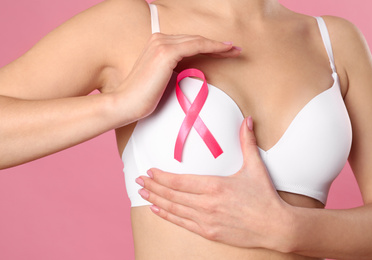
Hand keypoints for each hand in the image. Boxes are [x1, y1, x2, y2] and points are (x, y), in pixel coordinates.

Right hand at [112, 33, 240, 124]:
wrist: (125, 104)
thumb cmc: (142, 97)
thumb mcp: (161, 80)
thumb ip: (173, 71)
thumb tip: (191, 73)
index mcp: (157, 44)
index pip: (188, 43)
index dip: (208, 46)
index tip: (224, 52)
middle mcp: (159, 39)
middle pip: (195, 39)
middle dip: (217, 45)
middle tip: (234, 50)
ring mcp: (162, 44)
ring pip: (197, 41)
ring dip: (218, 45)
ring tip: (234, 51)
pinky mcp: (166, 53)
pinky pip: (196, 46)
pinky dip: (212, 47)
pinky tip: (224, 50)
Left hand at [137, 117, 294, 251]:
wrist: (276, 227)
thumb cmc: (265, 197)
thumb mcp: (255, 167)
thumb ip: (247, 142)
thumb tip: (247, 121)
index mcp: (215, 186)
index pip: (179, 181)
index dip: (161, 176)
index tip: (149, 170)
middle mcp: (207, 204)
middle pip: (172, 194)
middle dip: (152, 186)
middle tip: (138, 180)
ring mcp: (206, 220)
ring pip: (174, 209)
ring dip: (156, 200)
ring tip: (142, 193)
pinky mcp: (209, 232)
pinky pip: (182, 223)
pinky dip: (167, 216)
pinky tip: (157, 210)